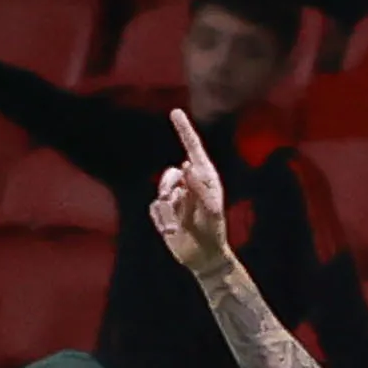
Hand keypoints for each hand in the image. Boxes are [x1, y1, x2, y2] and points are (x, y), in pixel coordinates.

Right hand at [148, 109, 231, 275]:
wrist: (204, 256)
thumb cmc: (213, 231)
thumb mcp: (212, 210)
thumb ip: (200, 187)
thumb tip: (186, 165)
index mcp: (205, 178)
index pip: (193, 148)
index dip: (184, 130)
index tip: (175, 111)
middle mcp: (189, 184)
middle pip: (171, 173)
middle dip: (170, 185)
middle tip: (175, 199)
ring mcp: (175, 198)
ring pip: (161, 191)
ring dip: (169, 208)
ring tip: (179, 223)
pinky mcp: (163, 212)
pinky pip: (155, 208)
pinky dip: (163, 219)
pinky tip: (173, 230)